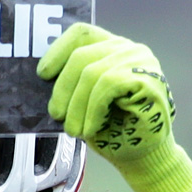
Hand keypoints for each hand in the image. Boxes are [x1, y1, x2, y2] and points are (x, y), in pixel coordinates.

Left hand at [37, 23, 191, 191]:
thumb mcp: (87, 102)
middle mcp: (130, 48)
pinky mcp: (148, 78)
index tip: (43, 74)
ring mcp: (141, 61)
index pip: (82, 34)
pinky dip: (93, 110)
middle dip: (62, 89)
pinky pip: (107, 86)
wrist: (145, 158)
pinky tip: (91, 129)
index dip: (57, 50)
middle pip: (81, 55)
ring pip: (91, 73)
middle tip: (57, 116)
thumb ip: (73, 84)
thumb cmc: (117, 131)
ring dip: (77, 107)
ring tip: (75, 130)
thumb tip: (44, 77)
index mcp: (114, 49)